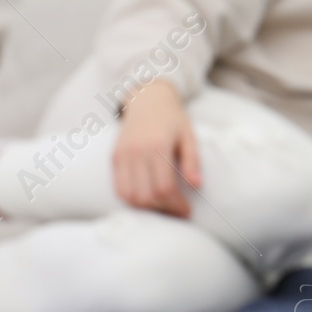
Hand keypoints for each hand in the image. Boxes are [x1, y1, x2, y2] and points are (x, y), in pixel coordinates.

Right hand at [113, 79, 201, 217]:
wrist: (147, 99)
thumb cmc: (173, 119)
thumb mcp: (189, 136)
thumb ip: (193, 160)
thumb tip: (197, 185)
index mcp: (158, 146)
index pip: (164, 187)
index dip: (176, 205)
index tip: (187, 211)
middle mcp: (137, 151)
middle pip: (146, 195)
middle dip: (164, 210)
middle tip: (177, 212)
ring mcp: (123, 155)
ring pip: (129, 195)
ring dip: (146, 208)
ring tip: (163, 208)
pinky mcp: (114, 157)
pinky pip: (119, 188)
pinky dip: (131, 200)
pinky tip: (147, 200)